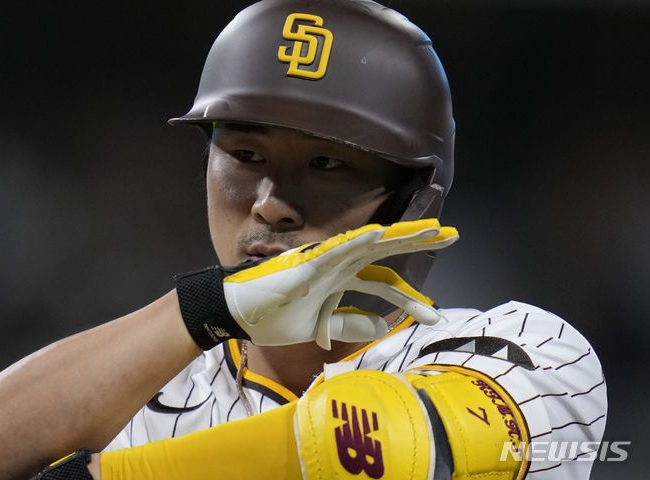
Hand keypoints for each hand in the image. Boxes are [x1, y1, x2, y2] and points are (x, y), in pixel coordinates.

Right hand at [176, 219, 457, 349]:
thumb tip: (380, 328)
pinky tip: (381, 234)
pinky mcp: (306, 265)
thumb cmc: (272, 316)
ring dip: (399, 236)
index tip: (433, 310)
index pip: (382, 280)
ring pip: (368, 245)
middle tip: (452, 236)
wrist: (234, 312)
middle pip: (384, 251)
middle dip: (418, 242)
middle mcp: (336, 264)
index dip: (408, 293)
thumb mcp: (319, 327)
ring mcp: (322, 261)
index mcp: (339, 279)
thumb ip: (348, 325)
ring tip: (432, 230)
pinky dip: (357, 242)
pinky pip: (335, 252)